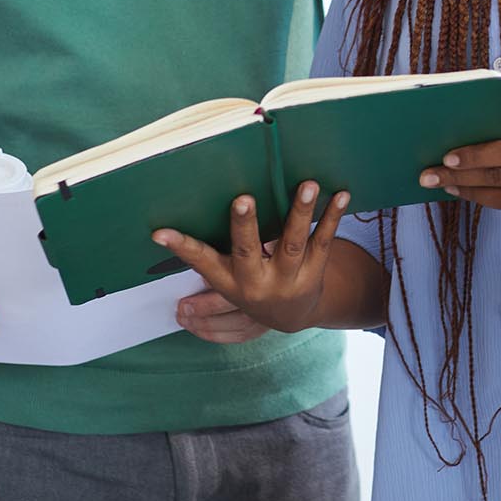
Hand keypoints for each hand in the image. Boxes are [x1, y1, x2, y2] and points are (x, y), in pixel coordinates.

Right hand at [153, 181, 348, 333]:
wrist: (293, 315)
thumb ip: (214, 254)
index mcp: (229, 281)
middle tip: (242, 199)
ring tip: (305, 185)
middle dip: (245, 226)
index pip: (203, 262)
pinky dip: (332, 216)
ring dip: (299, 211)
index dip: (182, 248)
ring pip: (293, 242)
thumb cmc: (253, 283)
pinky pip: (325, 240)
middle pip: (249, 252)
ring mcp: (288, 278)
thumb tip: (176, 219)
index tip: (161, 232)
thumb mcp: (229, 278)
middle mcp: (256, 282)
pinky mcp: (315, 270)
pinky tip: (340, 194)